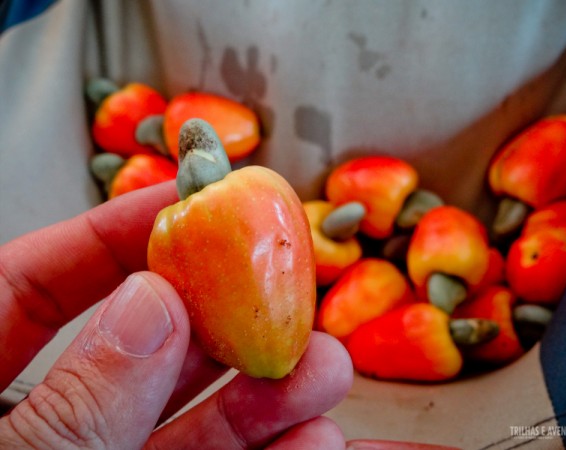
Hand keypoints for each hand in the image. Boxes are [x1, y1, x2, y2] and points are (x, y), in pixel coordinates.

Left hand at [0, 181, 353, 448]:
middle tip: (283, 296)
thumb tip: (149, 306)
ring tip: (324, 371)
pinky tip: (310, 438)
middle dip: (221, 320)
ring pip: (189, 418)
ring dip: (265, 395)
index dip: (110, 232)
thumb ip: (73, 403)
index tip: (184, 200)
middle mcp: (47, 422)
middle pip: (140, 349)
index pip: (34, 283)